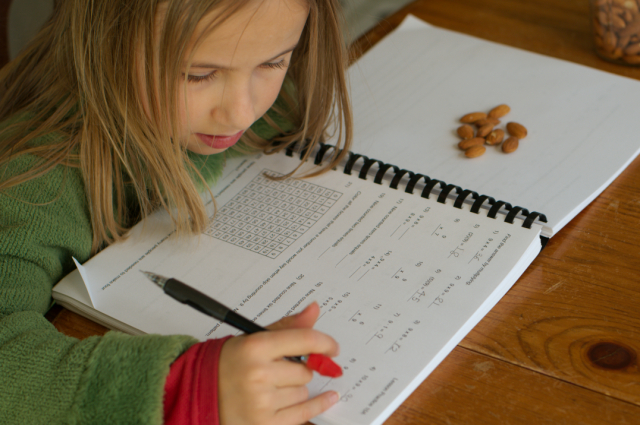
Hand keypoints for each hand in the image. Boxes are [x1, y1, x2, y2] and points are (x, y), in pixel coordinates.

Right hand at [218, 302, 339, 424]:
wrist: (201, 395)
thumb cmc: (229, 365)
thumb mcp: (254, 339)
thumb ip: (287, 327)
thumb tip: (314, 310)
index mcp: (255, 347)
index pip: (304, 340)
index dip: (324, 343)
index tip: (332, 347)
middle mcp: (258, 374)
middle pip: (305, 370)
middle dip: (298, 369)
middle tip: (279, 369)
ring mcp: (261, 402)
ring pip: (303, 391)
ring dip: (296, 388)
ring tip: (272, 386)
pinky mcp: (264, 424)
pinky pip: (304, 413)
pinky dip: (317, 405)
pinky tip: (328, 397)